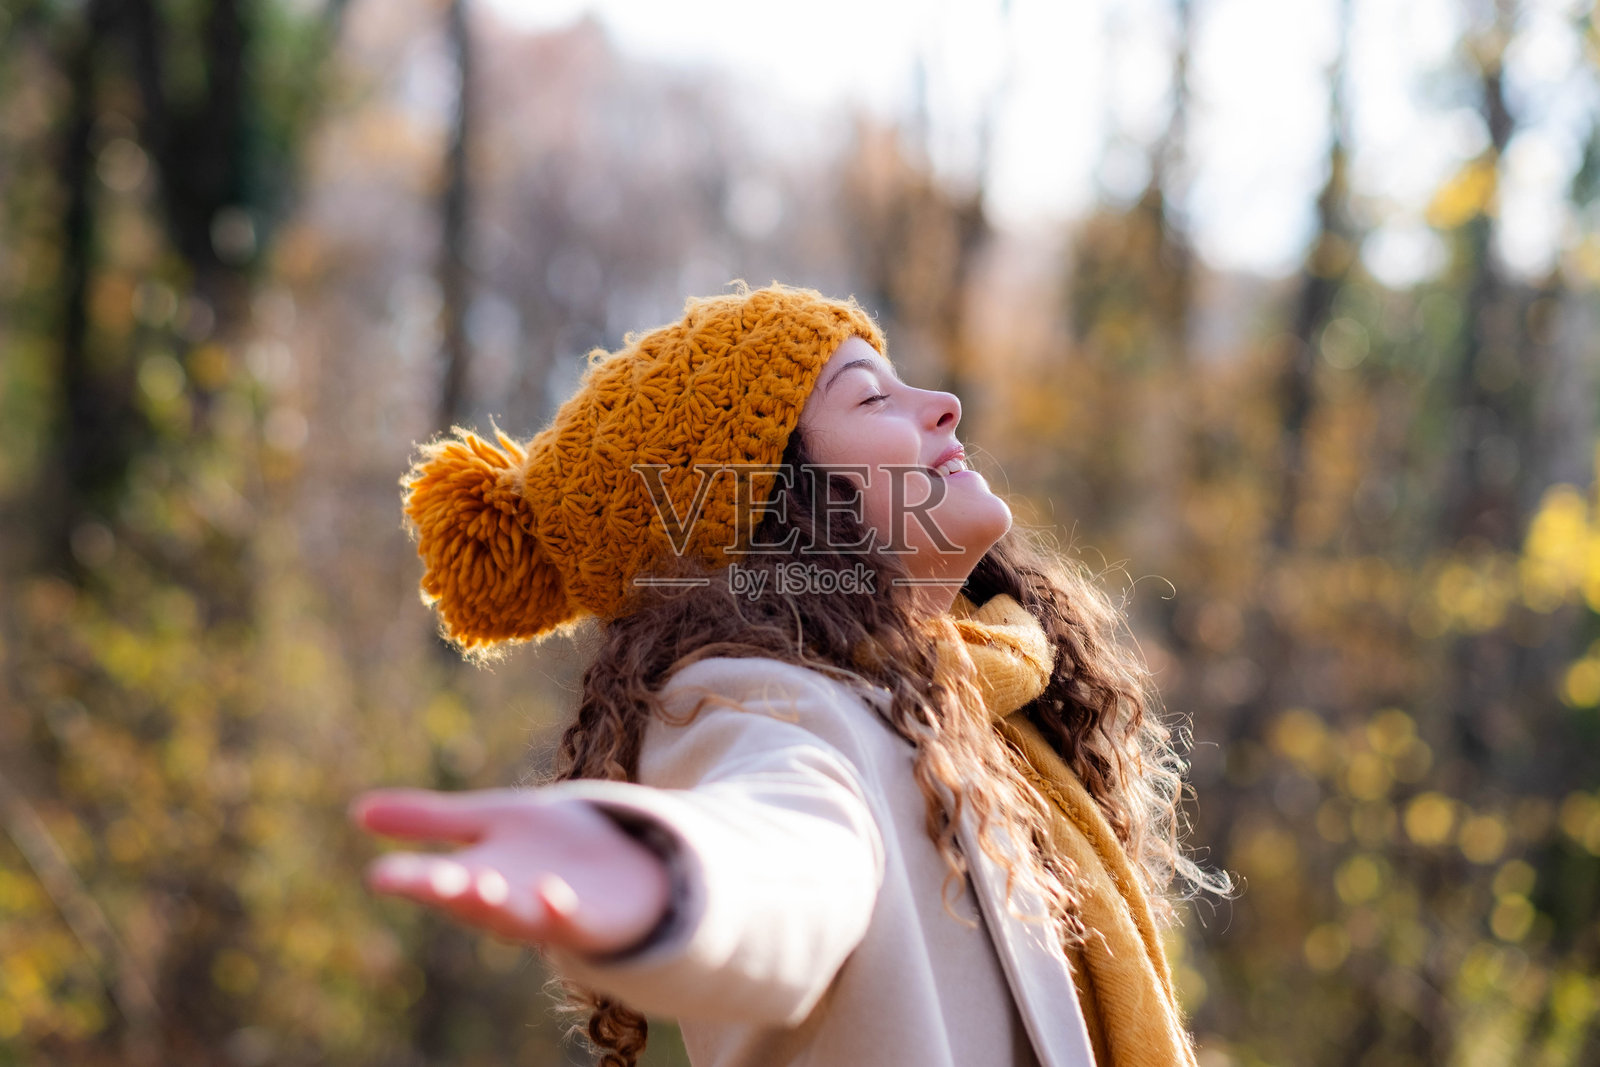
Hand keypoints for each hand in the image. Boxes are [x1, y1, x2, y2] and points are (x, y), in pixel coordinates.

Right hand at [351, 787, 671, 955]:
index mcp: (475, 876)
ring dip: (500, 904)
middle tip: (428, 880)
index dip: (409, 879)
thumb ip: (429, 820)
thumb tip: (355, 810)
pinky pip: (572, 922)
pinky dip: (559, 910)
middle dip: (451, 891)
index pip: (435, 880)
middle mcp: (505, 901)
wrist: (621, 867)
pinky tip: (551, 890)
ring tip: (483, 883)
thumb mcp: (487, 821)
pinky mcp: (589, 920)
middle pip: (472, 900)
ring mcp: (546, 915)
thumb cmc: (545, 845)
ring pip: (516, 917)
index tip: (378, 876)